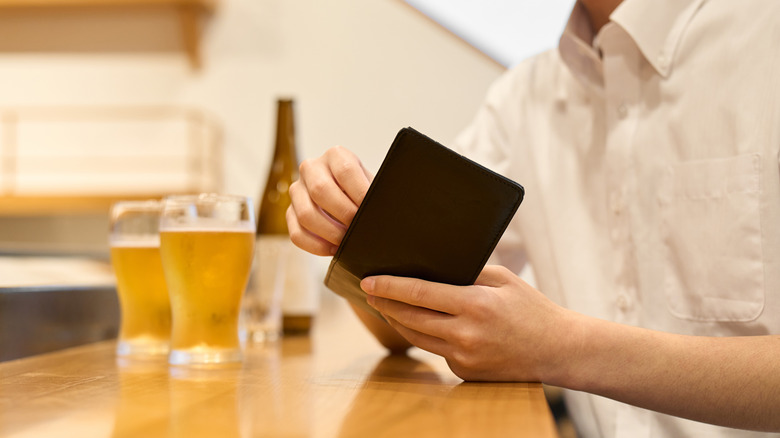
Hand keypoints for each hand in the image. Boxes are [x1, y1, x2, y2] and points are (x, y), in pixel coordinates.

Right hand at [286, 146, 372, 255]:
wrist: (350, 199)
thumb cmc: (363, 192)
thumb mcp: (371, 185)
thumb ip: (373, 193)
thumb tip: (379, 210)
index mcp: (335, 155)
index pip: (345, 170)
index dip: (359, 192)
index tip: (369, 209)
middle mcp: (311, 168)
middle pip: (320, 190)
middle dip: (343, 214)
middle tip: (359, 227)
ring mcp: (297, 190)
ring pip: (306, 214)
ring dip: (330, 233)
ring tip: (348, 241)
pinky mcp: (290, 212)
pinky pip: (297, 234)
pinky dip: (316, 246)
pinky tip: (334, 249)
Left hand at [361, 265, 573, 381]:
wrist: (558, 350)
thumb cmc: (531, 309)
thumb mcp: (502, 279)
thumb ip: (467, 273)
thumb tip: (431, 268)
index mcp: (475, 305)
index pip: (419, 294)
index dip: (389, 287)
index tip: (368, 281)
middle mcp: (466, 335)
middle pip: (409, 318)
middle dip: (385, 304)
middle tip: (370, 292)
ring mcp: (464, 358)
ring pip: (417, 338)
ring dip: (397, 321)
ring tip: (386, 306)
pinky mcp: (465, 373)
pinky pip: (437, 351)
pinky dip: (426, 336)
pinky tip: (420, 323)